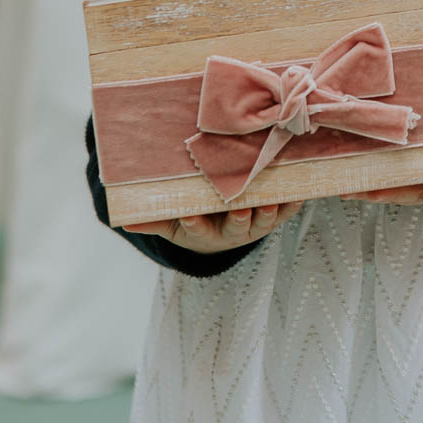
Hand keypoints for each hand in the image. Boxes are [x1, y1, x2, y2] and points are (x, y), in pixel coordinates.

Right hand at [126, 201, 303, 253]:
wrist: (227, 228)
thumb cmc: (198, 220)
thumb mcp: (174, 223)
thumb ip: (153, 220)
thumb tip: (122, 218)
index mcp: (208, 232)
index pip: (199, 230)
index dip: (195, 225)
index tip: (190, 217)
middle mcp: (236, 230)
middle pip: (238, 227)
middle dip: (239, 219)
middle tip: (238, 209)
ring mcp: (259, 222)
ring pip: (266, 219)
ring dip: (269, 211)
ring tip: (269, 200)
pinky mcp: (279, 212)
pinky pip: (290, 207)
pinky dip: (295, 199)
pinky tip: (299, 189)